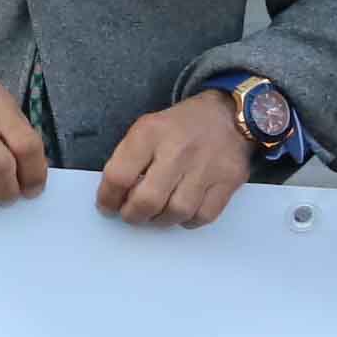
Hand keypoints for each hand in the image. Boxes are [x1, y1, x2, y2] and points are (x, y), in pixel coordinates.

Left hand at [97, 92, 257, 229]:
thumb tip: (114, 196)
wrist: (228, 116)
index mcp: (150, 133)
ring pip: (176, 212)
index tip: (107, 206)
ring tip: (155, 213)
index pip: (119, 176)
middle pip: (148, 200)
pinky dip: (188, 220)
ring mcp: (206, 167)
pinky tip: (181, 211)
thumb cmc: (180, 126)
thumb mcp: (146, 128)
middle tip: (131, 214)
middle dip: (133, 215)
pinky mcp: (228, 181)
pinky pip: (203, 216)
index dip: (107, 198)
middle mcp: (178, 151)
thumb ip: (128, 159)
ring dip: (160, 220)